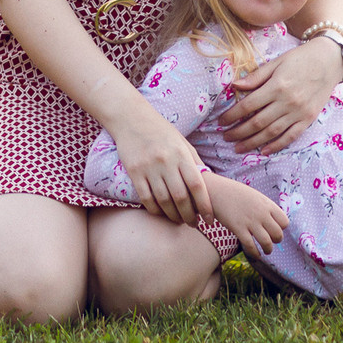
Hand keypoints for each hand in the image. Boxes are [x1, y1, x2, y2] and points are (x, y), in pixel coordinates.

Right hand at [111, 111, 213, 225]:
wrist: (132, 118)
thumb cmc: (161, 131)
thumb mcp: (182, 142)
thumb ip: (194, 162)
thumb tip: (208, 184)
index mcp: (181, 154)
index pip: (197, 185)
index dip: (205, 206)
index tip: (210, 219)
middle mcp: (166, 161)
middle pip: (181, 197)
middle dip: (189, 215)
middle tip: (194, 224)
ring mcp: (149, 167)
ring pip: (163, 200)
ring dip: (173, 216)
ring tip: (179, 221)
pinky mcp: (134, 172)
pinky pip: (146, 197)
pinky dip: (155, 210)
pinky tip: (161, 214)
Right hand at [206, 177, 288, 258]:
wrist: (216, 190)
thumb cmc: (234, 193)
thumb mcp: (254, 196)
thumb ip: (264, 207)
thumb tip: (271, 219)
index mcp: (267, 204)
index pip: (284, 222)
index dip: (281, 228)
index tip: (274, 229)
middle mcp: (261, 213)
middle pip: (278, 234)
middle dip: (276, 241)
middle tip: (271, 241)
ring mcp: (250, 221)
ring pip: (266, 242)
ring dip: (268, 250)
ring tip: (266, 251)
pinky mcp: (238, 228)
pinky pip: (251, 246)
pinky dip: (255, 253)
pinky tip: (255, 254)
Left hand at [222, 35, 342, 153]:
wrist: (329, 61)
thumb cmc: (300, 58)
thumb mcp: (276, 62)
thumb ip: (256, 76)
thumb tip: (235, 86)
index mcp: (277, 86)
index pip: (248, 105)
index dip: (232, 115)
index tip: (221, 121)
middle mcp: (287, 102)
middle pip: (258, 122)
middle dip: (239, 132)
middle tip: (226, 138)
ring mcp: (299, 112)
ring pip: (272, 132)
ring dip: (253, 142)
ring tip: (238, 148)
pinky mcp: (308, 119)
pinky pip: (291, 136)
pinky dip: (277, 145)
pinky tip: (264, 151)